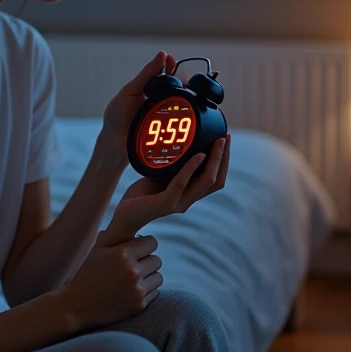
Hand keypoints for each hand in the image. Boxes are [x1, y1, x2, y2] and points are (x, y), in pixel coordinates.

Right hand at [56, 233, 163, 330]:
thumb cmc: (87, 274)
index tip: (138, 249)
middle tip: (134, 265)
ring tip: (133, 278)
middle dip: (147, 261)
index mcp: (122, 254)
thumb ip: (114, 234)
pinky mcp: (139, 305)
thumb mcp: (97, 250)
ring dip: (149, 277)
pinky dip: (146, 291)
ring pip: (158, 276)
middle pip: (157, 260)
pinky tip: (130, 291)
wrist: (76, 306)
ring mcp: (136, 289)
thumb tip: (129, 217)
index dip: (145, 245)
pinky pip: (155, 292)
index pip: (152, 242)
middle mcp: (131, 271)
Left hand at [100, 51, 176, 157]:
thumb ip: (146, 74)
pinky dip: (184, 121)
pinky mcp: (168, 133)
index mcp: (153, 90)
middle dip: (183, 83)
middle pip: (179, 90)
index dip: (172, 67)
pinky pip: (180, 126)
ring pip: (183, 107)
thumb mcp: (131, 91)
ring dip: (186, 100)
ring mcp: (166, 118)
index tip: (171, 60)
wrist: (113, 140)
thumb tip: (161, 54)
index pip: (168, 75)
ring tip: (183, 95)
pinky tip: (185, 116)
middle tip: (181, 79)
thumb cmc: (118, 113)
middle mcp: (162, 102)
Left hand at [103, 134, 231, 244]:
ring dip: (215, 160)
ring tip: (217, 142)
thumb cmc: (142, 194)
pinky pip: (182, 183)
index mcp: (190, 194)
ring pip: (206, 181)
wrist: (124, 214)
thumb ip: (175, 166)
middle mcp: (189, 200)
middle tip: (226, 137)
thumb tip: (184, 141)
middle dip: (224, 157)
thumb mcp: (162, 175)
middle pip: (217, 180)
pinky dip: (192, 167)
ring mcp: (179, 203)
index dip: (224, 160)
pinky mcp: (166, 203)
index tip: (224, 138)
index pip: (216, 179)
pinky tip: (198, 155)